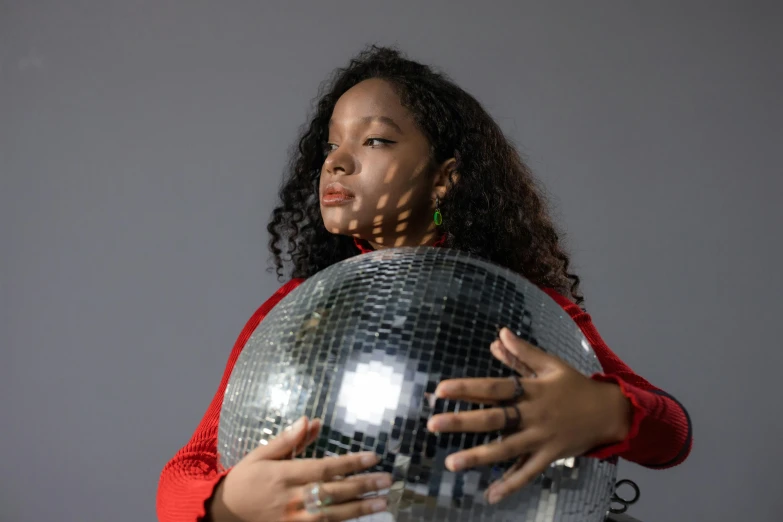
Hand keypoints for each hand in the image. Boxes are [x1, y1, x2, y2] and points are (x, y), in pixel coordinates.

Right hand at [209, 417, 389, 521]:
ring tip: (382, 502)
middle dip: (363, 485)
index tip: (373, 457)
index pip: (325, 468)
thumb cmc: (244, 480)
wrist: (222, 513)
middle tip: (387, 480)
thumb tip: (310, 421)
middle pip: (333, 492)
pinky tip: (359, 519)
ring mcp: (293, 519)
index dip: (351, 463)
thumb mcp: (261, 454)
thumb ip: (288, 440)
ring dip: (360, 509)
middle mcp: (291, 498)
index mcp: (284, 474)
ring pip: (332, 515)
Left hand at [427, 328, 631, 504]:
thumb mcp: (550, 364)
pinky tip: (490, 495)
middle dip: (463, 422)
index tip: (441, 389)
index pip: (494, 387)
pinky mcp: (550, 456)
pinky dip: (510, 485)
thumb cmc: (574, 386)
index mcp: (531, 389)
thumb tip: (499, 334)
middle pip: (495, 419)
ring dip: (478, 457)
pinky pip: (528, 473)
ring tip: (451, 463)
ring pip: (507, 449)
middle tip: (433, 424)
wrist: (610, 412)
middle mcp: (534, 414)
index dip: (468, 388)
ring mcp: (541, 438)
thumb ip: (522, 352)